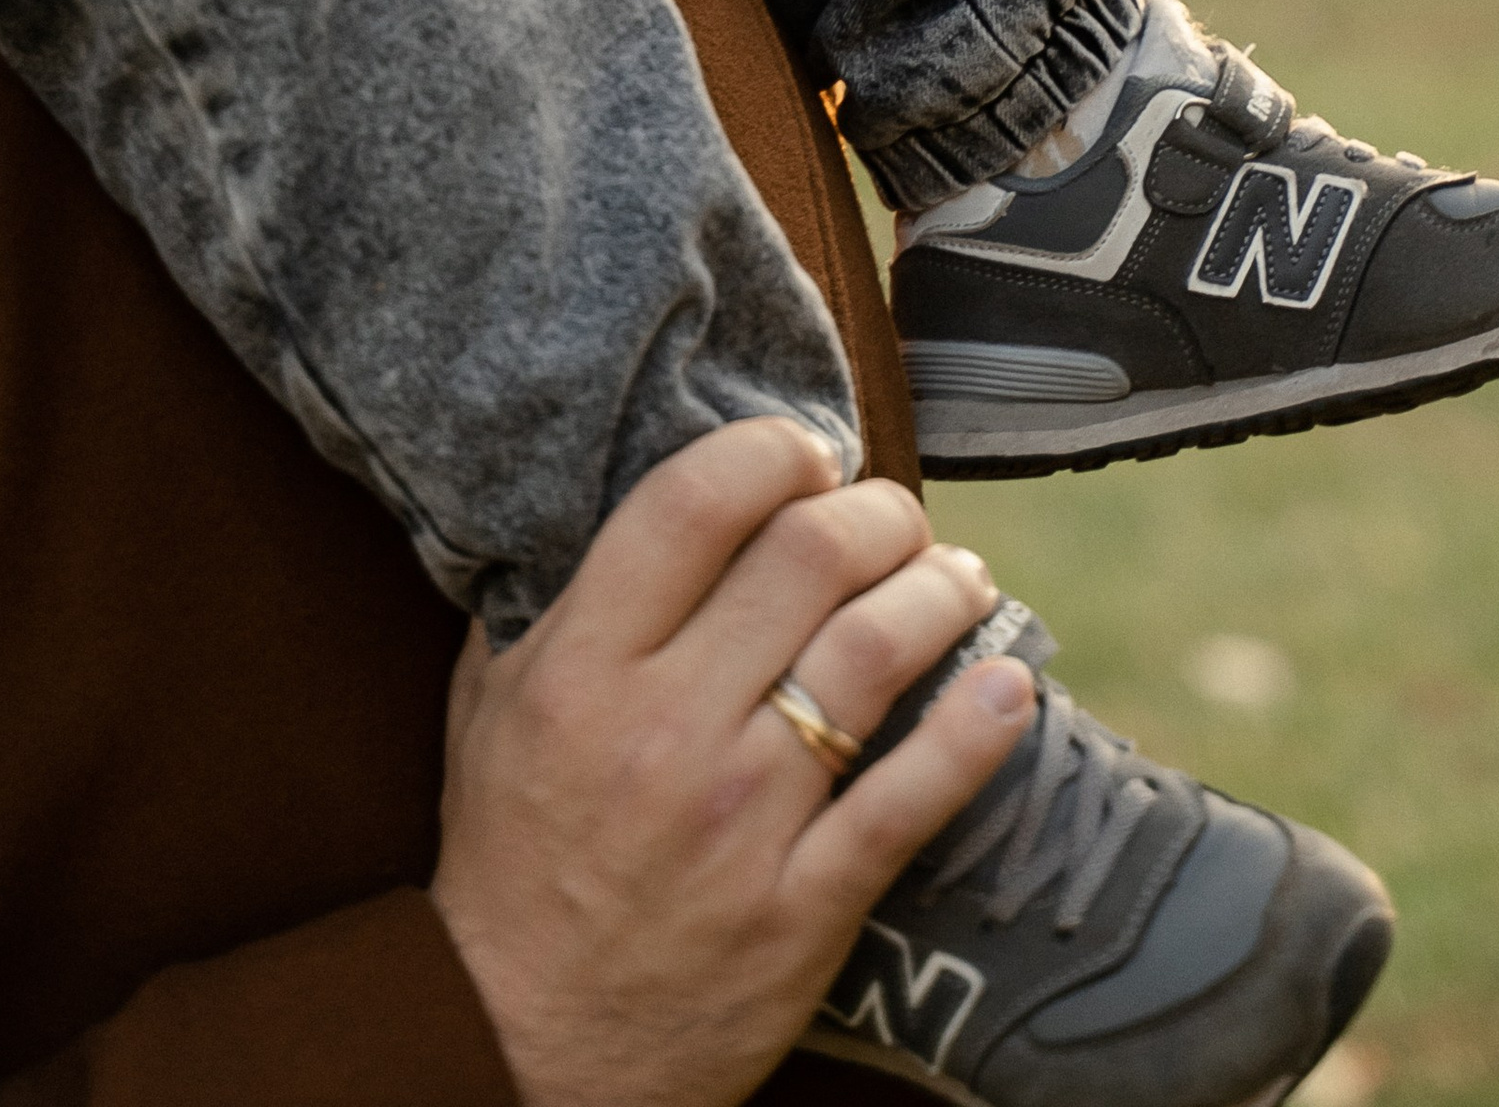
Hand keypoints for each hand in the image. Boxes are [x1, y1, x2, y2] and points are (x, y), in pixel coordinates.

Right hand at [431, 419, 1035, 1106]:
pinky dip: (977, 727)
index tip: (806, 456)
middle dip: (878, 512)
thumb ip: (548, 600)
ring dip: (941, 591)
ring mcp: (743, 821)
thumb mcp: (489, 713)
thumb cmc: (508, 866)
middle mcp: (664, 729)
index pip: (696, 502)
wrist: (517, 1051)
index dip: (773, 450)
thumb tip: (609, 490)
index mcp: (582, 669)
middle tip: (893, 517)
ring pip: (877, 652)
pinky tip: (1008, 683)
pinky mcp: (805, 909)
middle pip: (811, 556)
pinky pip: (912, 797)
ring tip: (959, 579)